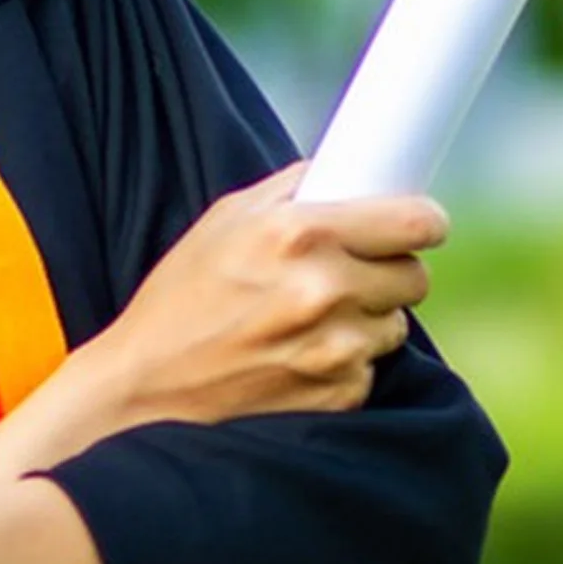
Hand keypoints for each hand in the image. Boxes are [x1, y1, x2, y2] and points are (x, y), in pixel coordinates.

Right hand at [0, 162, 446, 483]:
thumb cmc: (177, 300)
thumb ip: (291, 191)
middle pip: (414, 276)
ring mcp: (334, 349)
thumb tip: (350, 167)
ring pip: (394, 326)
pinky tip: (291, 361)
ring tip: (302, 325)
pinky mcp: (337, 395)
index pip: (417, 221)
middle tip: (341, 279)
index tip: (416, 228)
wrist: (142, 391)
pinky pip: (370, 370)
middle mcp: (324, 289)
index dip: (420, 223)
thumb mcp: (222, 224)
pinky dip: (342, 366)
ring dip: (363, 322)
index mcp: (299, 234)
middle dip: (385, 273)